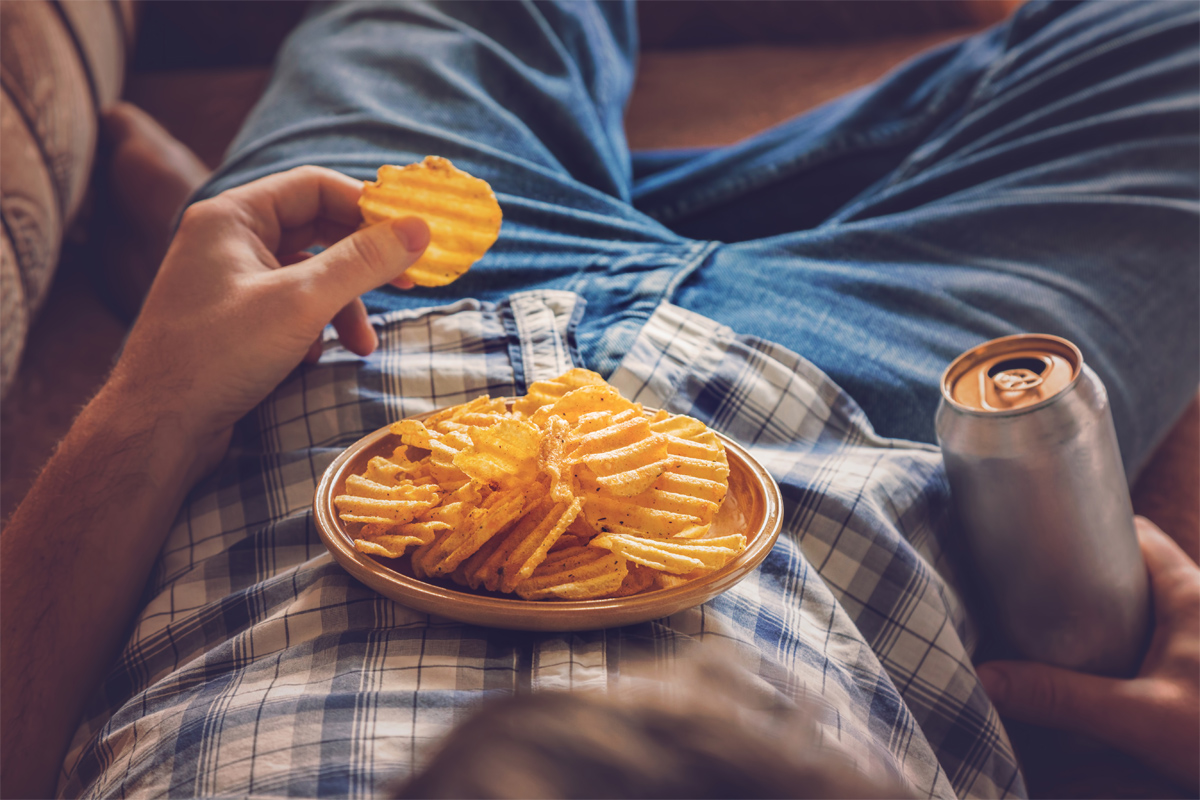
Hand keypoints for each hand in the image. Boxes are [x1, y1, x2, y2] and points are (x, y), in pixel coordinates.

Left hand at [108, 166, 429, 472]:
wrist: (158, 429)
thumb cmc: (220, 355)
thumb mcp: (303, 302)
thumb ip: (364, 260)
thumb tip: (422, 228)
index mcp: (233, 216)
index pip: (315, 187)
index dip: (368, 207)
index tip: (412, 235)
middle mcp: (227, 240)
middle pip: (316, 230)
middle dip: (361, 262)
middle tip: (407, 282)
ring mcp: (229, 281)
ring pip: (307, 275)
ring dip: (343, 306)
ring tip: (363, 346)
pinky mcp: (233, 320)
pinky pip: (290, 307)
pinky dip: (314, 328)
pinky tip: (314, 358)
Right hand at [976, 516, 1199, 792]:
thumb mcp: (1142, 716)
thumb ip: (1062, 698)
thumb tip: (986, 678)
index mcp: (1191, 591)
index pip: (1135, 531)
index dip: (1087, 527)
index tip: (1039, 536)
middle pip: (1135, 571)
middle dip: (1084, 579)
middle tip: (1030, 592)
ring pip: (1147, 612)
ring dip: (1105, 619)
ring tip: (1051, 633)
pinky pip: (1158, 646)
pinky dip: (1125, 650)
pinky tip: (1097, 674)